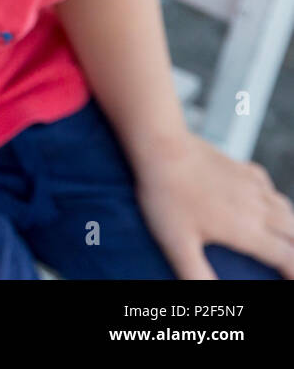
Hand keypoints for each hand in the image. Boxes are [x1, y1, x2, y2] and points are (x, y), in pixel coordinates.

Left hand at [134, 130, 293, 277]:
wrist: (161, 147)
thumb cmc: (166, 196)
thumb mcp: (176, 243)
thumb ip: (195, 272)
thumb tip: (208, 295)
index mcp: (246, 230)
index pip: (285, 256)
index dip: (293, 271)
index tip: (292, 278)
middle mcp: (257, 208)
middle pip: (293, 232)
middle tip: (290, 260)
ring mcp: (250, 185)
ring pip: (285, 208)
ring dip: (290, 226)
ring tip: (286, 237)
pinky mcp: (240, 167)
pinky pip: (268, 185)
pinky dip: (273, 199)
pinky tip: (264, 201)